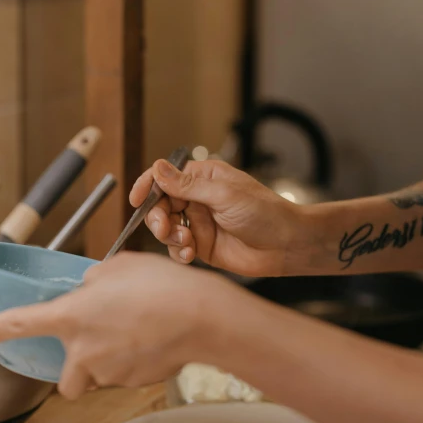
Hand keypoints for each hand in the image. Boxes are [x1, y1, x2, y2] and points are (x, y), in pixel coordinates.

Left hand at [0, 252, 224, 399]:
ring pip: (100, 378)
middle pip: (67, 381)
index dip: (0, 328)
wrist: (201, 317)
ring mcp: (110, 372)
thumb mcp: (119, 267)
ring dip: (110, 362)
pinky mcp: (136, 383)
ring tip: (137, 332)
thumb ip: (95, 280)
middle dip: (77, 371)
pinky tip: (153, 341)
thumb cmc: (161, 286)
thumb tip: (92, 290)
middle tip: (95, 348)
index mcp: (72, 316)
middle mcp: (84, 351)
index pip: (22, 323)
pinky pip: (127, 376)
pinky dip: (135, 363)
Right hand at [130, 159, 306, 275]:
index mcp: (203, 178)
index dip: (147, 187)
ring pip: (166, 228)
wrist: (286, 245)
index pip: (165, 178)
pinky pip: (178, 248)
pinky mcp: (202, 246)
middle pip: (160, 205)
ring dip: (169, 236)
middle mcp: (197, 199)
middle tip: (164, 228)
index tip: (136, 200)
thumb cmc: (264, 213)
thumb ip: (187, 185)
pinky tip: (190, 254)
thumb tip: (157, 167)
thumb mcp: (223, 195)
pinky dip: (178, 252)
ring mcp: (199, 223)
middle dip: (158, 217)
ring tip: (186, 243)